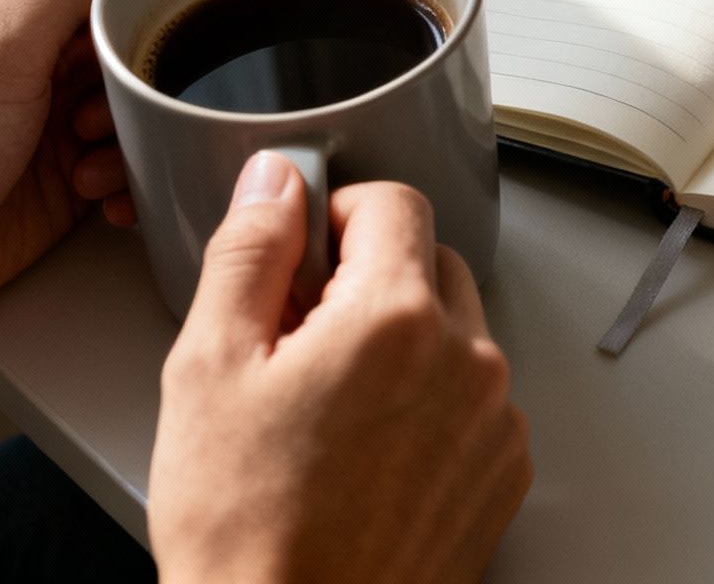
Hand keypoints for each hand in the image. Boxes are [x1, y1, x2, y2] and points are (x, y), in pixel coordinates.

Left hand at [0, 0, 175, 370]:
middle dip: (162, 69)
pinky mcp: (82, 160)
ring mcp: (68, 102)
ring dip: (144, 133)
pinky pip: (146, 158)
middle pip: (158, 26)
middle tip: (130, 98)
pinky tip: (100, 194)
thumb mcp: (2, 45)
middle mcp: (52, 41)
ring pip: (159, 98)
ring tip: (89, 153)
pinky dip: (136, 179)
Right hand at [150, 153, 530, 583]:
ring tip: (329, 410)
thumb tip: (274, 183)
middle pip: (430, 262)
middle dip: (369, 280)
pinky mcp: (505, 470)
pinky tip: (367, 452)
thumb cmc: (247, 531)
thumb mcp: (209, 369)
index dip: (337, 216)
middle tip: (301, 338)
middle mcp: (468, 359)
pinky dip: (431, 404)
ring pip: (456, 332)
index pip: (393, 201)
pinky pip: (474, 399)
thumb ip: (249, 252)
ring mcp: (495, 419)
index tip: (305, 253)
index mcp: (396, 318)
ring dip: (403, 343)